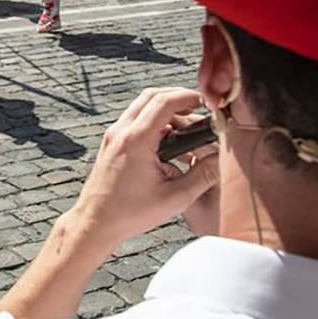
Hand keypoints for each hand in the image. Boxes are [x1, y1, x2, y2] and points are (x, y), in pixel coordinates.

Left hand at [65, 87, 219, 248]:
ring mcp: (114, 135)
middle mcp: (121, 132)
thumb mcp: (175, 197)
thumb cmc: (130, 213)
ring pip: (141, 106)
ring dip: (165, 110)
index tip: (205, 102)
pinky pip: (134, 120)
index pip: (163, 102)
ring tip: (187, 131)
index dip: (187, 96)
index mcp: (135, 140)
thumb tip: (222, 158)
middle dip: (177, 98)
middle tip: (198, 110)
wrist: (95, 221)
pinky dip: (153, 122)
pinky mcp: (112, 142)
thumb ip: (203, 175)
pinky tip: (170, 143)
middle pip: (151, 96)